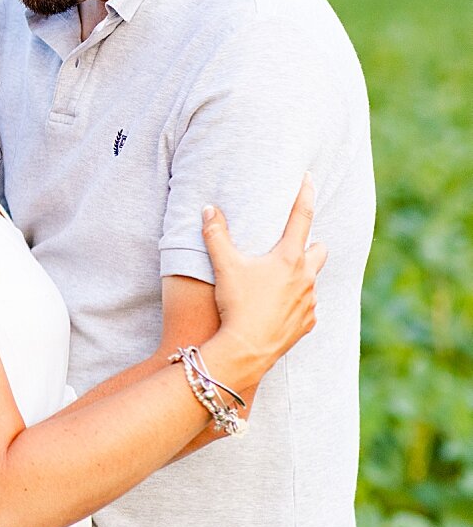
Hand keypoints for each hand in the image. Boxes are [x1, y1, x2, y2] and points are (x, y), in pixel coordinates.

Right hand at [203, 174, 326, 381]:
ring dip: (300, 276)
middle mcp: (306, 276)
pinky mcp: (308, 323)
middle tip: (290, 245)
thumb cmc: (237, 303)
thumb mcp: (224, 266)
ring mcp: (310, 301)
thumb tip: (208, 208)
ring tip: (276, 282)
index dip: (305, 194)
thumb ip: (216, 234)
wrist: (248, 348)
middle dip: (311, 244)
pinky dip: (296, 303)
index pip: (302, 217)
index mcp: (289, 257)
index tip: (310, 178)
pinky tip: (276, 308)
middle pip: (320, 249)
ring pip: (312, 280)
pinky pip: (307, 307)